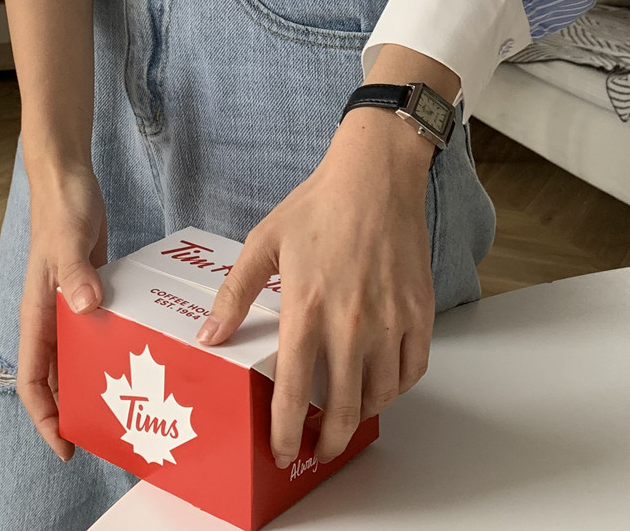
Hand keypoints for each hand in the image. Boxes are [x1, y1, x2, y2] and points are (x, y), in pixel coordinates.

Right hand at [17, 164, 107, 460]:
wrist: (68, 179)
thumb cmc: (61, 209)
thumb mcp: (68, 241)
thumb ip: (74, 275)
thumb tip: (84, 309)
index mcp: (38, 313)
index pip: (33, 379)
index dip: (45, 417)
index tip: (66, 445)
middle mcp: (52, 315)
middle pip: (58, 375)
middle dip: (75, 408)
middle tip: (109, 432)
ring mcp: (72, 302)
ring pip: (80, 353)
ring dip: (96, 377)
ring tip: (128, 402)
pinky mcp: (91, 288)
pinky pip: (99, 327)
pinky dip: (113, 343)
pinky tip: (139, 351)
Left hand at [195, 107, 436, 467]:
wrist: (376, 176)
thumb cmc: (319, 205)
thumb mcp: (264, 242)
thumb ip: (235, 292)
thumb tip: (209, 335)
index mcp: (306, 309)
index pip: (295, 394)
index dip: (286, 433)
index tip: (283, 452)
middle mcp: (350, 324)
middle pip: (344, 409)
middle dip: (330, 443)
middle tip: (321, 451)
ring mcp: (390, 320)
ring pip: (381, 395)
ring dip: (364, 415)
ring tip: (349, 414)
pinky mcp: (419, 310)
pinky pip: (413, 369)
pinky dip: (398, 387)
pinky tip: (383, 383)